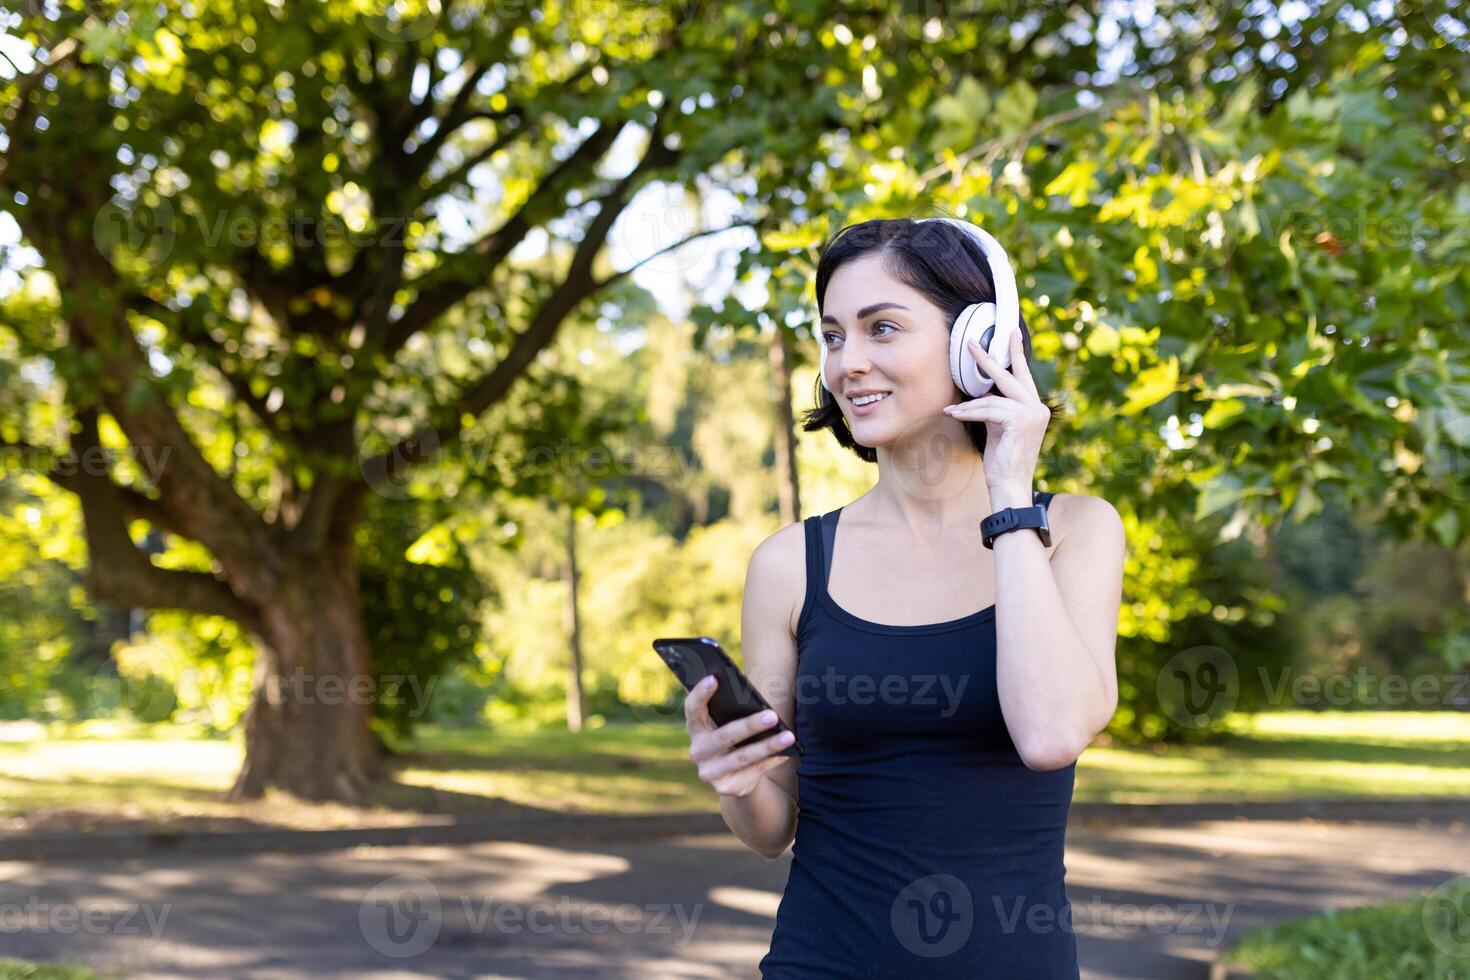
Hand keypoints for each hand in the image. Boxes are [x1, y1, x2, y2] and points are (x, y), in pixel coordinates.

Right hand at [684, 675, 794, 797]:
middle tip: (772, 715)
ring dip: (768, 746)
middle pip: (724, 736)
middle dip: (750, 725)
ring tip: (788, 736)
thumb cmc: (733, 736)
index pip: (692, 708)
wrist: (733, 775)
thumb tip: (758, 701)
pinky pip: (753, 772)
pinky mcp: (725, 787)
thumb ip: (732, 710)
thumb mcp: (727, 722)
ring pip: (743, 757)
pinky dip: (772, 760)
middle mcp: (697, 751)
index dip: (700, 694)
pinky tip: (787, 752)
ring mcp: (709, 772)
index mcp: (695, 727)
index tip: (714, 678)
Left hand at [942, 330, 1048, 492]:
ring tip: (952, 409)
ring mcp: (1032, 414)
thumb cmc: (1002, 460)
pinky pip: (987, 410)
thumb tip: (982, 392)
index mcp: (1035, 408)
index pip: (1023, 376)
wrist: (1009, 485)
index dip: (1015, 354)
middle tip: (971, 342)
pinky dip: (968, 412)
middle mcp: (1038, 408)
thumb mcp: (999, 428)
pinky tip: (954, 414)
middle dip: (988, 358)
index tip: (1010, 333)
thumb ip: (996, 408)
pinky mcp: (1019, 422)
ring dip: (969, 404)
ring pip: (992, 398)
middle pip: (1010, 376)